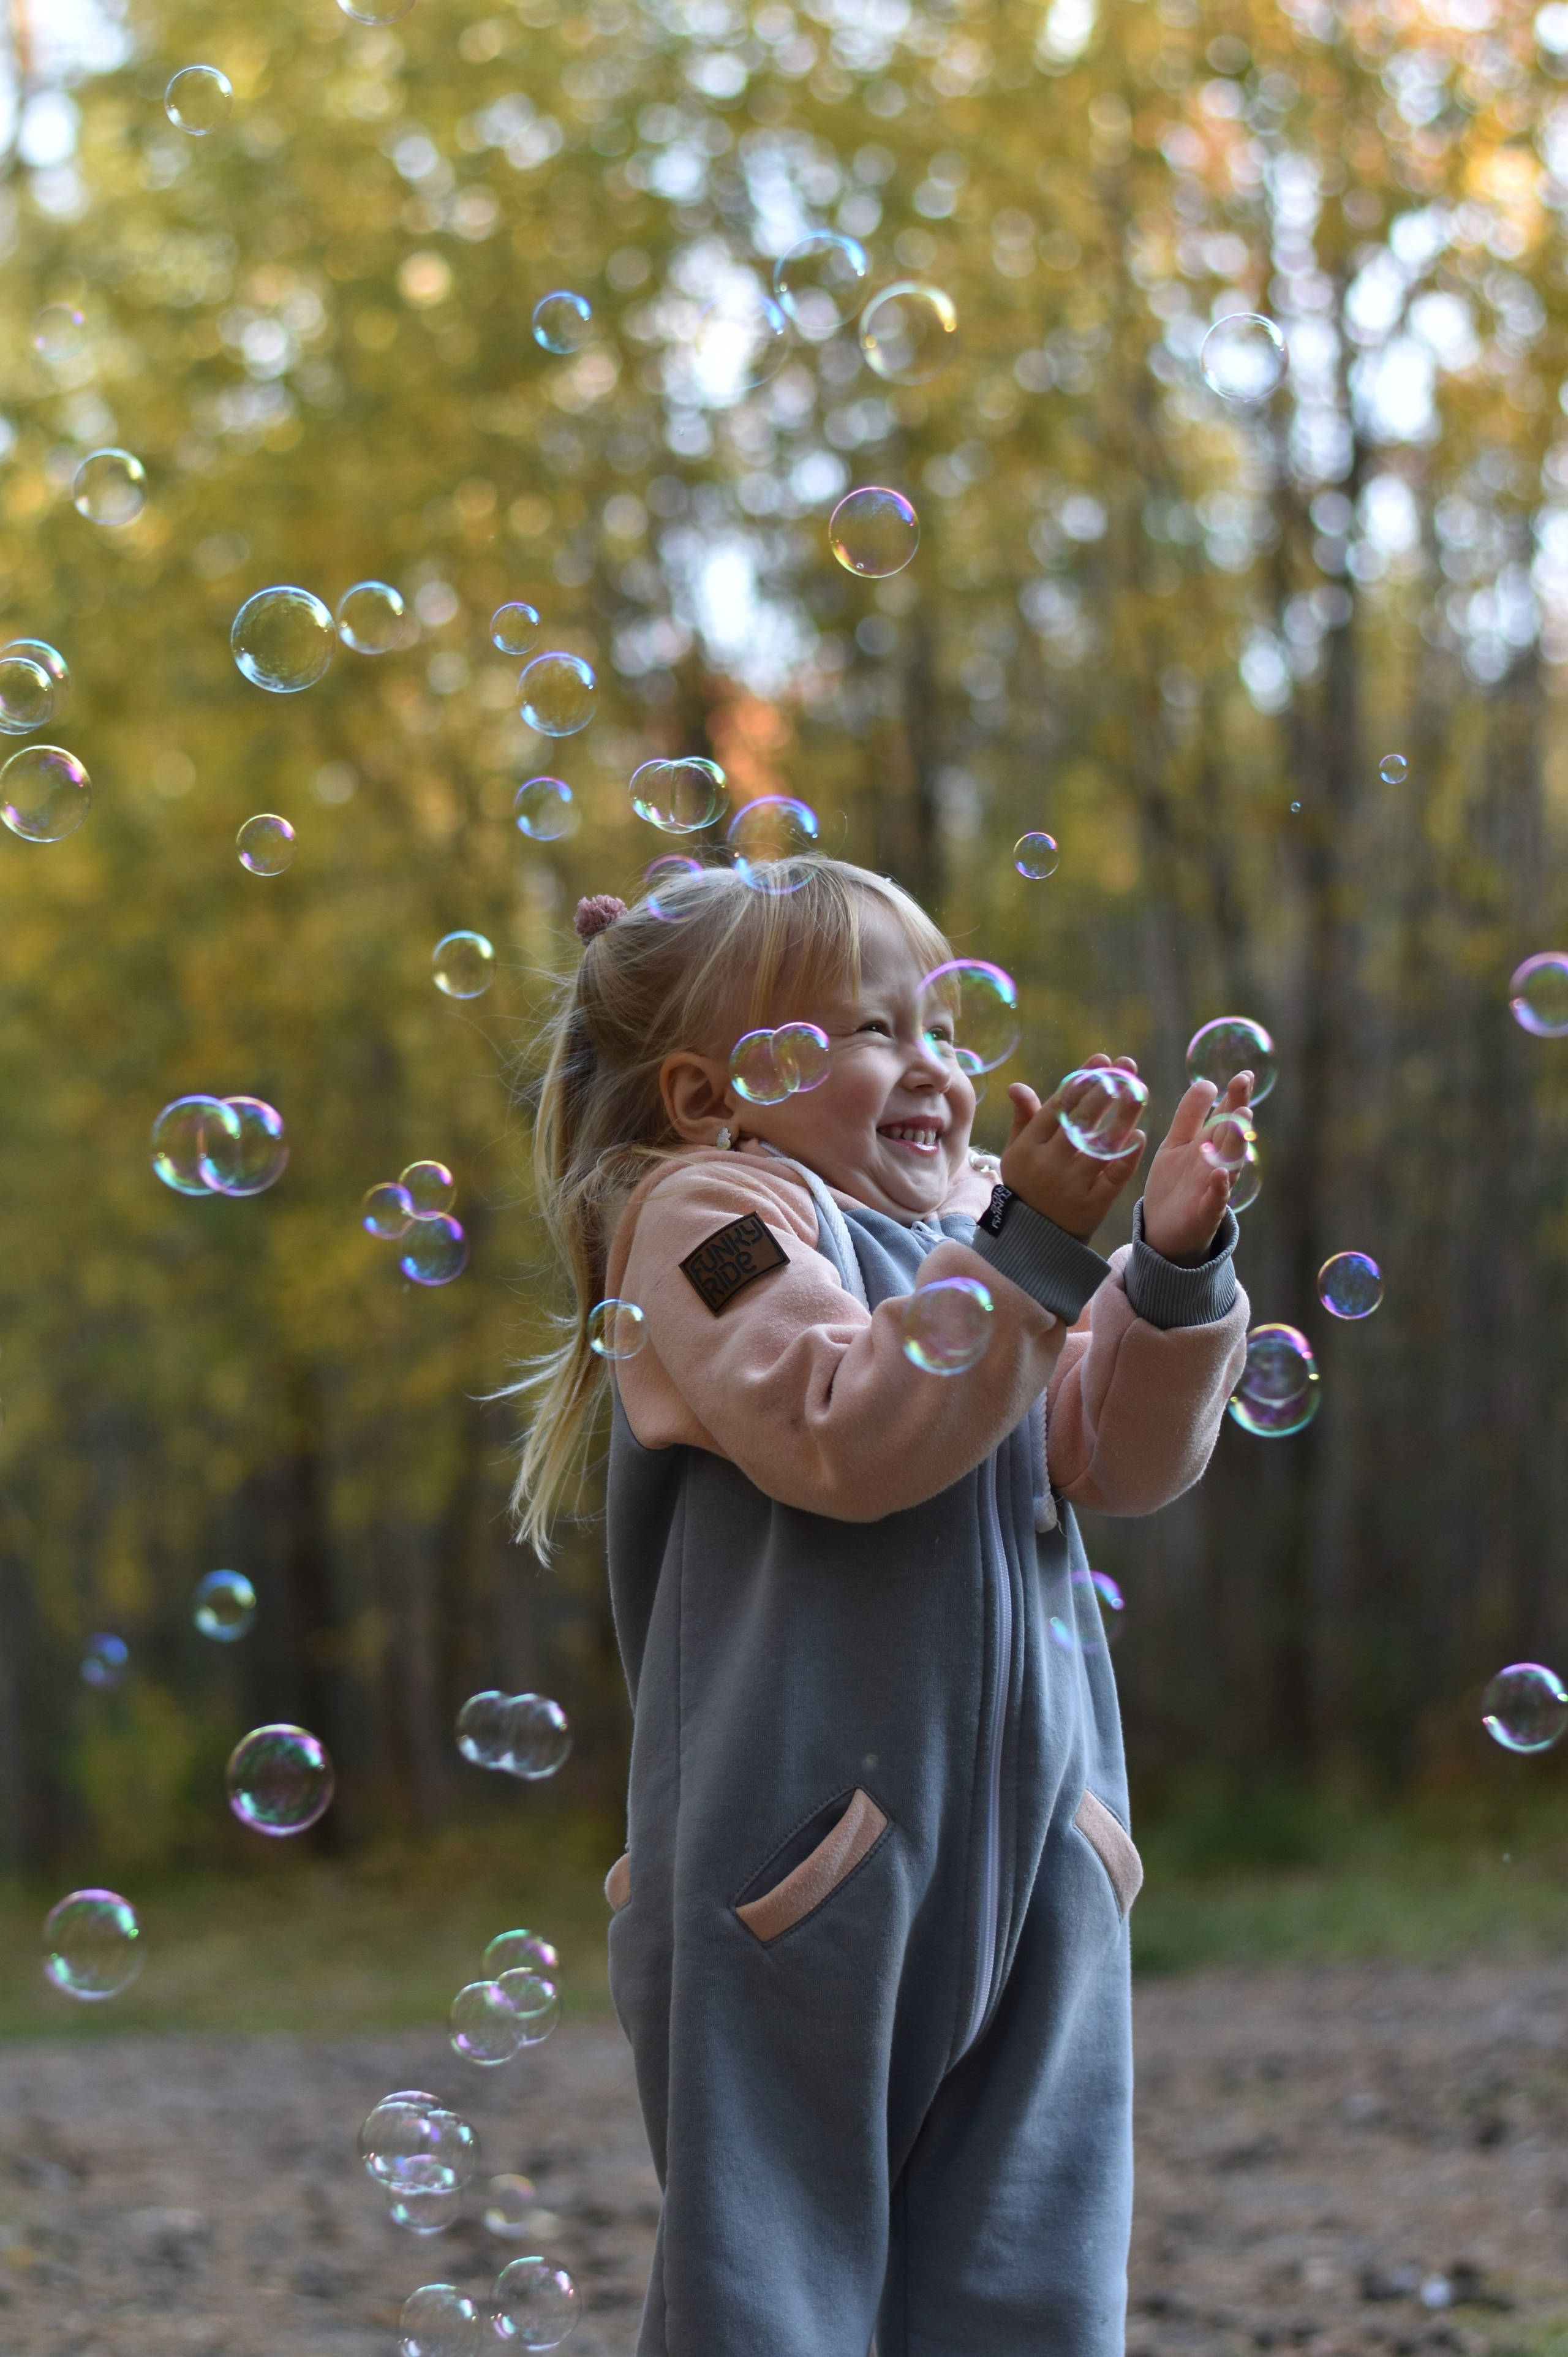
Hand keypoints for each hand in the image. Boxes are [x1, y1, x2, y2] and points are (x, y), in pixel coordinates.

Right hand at [997, 1055, 1145, 1242]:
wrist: (1034, 1238)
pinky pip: (1112, 1178)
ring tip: (1140, 1092)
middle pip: (1081, 1120)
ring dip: (1122, 1117)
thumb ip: (1023, 1118)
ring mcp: (1071, 1185)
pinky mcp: (1091, 1205)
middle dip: (1106, 1090)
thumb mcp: (1017, 1152)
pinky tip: (1140, 1137)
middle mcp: (1048, 1164)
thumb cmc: (1028, 1183)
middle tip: (1128, 1067)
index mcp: (1028, 1146)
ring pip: (1100, 1146)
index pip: (1059, 1106)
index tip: (1102, 1059)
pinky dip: (1126, 1158)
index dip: (1082, 1080)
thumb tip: (1017, 1086)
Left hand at [1141, 1073, 1252, 1262]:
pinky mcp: (1206, 1212)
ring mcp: (1214, 1187)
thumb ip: (1190, 1116)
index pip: (1226, 1116)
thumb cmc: (1175, 1184)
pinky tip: (1220, 1174)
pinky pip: (1216, 1199)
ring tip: (1239, 1121)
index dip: (1235, 1097)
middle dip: (1238, 1114)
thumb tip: (1207, 1083)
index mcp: (1210, 1144)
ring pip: (1229, 1163)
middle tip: (1243, 1090)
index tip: (1243, 1075)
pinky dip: (1220, 1188)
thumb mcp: (1177, 1144)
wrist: (1164, 1230)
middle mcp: (1217, 1162)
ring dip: (1235, 1143)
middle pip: (1231, 1136)